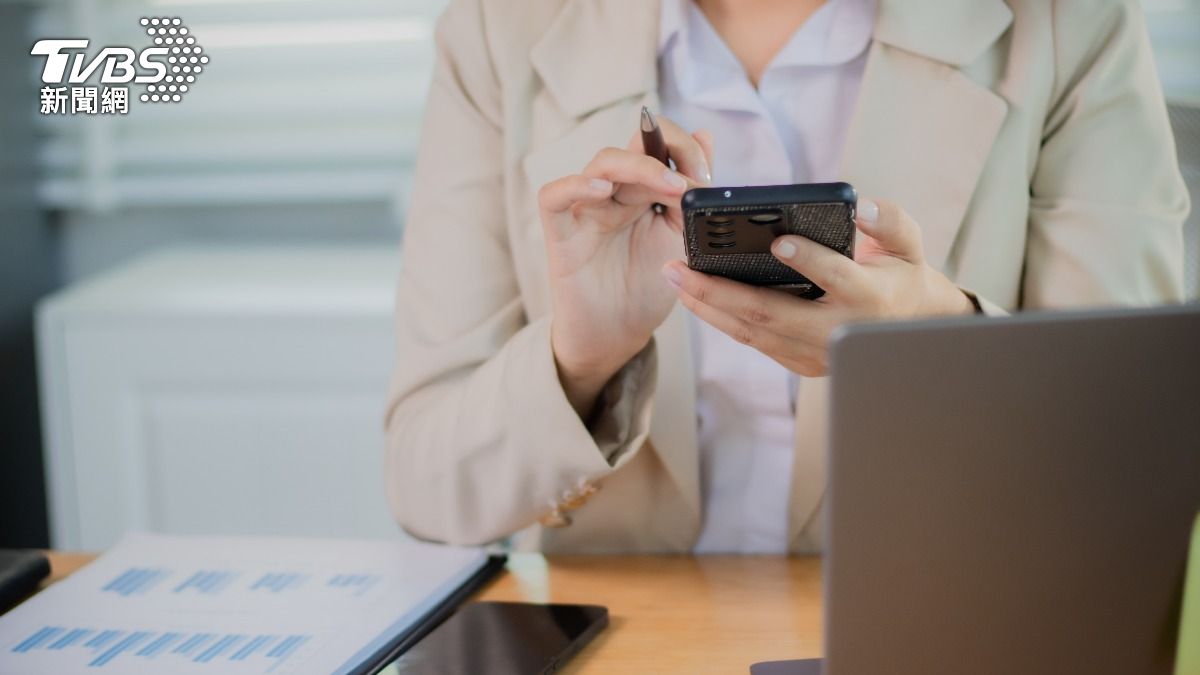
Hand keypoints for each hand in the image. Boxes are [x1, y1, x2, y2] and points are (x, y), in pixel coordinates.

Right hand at [538, 118, 713, 415]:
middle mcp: (613, 193)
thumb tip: (706, 135)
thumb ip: (692, 191)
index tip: (708, 174)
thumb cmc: (646, 288)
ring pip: (601, 164)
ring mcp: (585, 209)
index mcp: (642, 192)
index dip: (683, 148)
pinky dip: (575, 185)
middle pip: (632, 149)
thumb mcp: (681, 237)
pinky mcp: (560, 232)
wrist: (618, 335)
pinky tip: (603, 189)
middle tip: (694, 178)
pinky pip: (553, 195)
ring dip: (637, 167)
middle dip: (667, 155)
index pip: (656, 145)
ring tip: (669, 186)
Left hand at [661, 199, 973, 376]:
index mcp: (868, 298)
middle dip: (719, 292)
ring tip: (675, 278)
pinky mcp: (799, 362)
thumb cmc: (902, 278)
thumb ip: (890, 221)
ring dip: (708, 307)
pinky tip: (695, 297)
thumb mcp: (908, 245)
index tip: (779, 243)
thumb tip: (862, 206)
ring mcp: (815, 353)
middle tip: (680, 268)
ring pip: (752, 332)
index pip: (835, 277)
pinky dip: (721, 319)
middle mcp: (836, 331)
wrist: (908, 332)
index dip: (809, 261)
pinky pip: (753, 340)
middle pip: (770, 313)